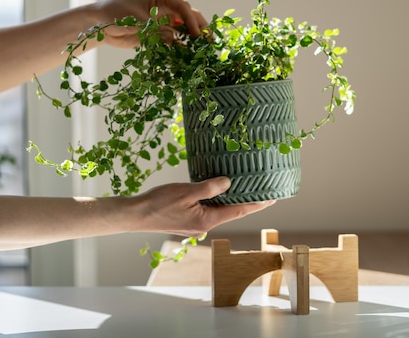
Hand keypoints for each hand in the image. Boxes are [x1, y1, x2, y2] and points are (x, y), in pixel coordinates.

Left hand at [93, 0, 207, 47]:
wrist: (98, 25)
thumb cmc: (113, 15)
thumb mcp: (135, 21)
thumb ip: (155, 30)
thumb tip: (175, 39)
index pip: (182, 6)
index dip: (191, 20)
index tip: (196, 34)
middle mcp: (166, 5)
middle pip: (189, 14)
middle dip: (200, 27)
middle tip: (209, 41)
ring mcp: (164, 19)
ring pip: (184, 27)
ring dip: (194, 37)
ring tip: (205, 49)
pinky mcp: (160, 31)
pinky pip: (175, 38)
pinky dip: (182, 46)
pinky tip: (190, 55)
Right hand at [133, 177, 275, 237]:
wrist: (136, 215)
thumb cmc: (159, 202)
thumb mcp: (187, 191)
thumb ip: (210, 187)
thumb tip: (229, 183)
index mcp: (207, 220)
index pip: (239, 210)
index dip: (257, 204)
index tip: (273, 198)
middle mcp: (204, 226)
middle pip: (231, 212)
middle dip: (247, 202)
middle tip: (263, 191)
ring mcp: (196, 226)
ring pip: (219, 211)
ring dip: (231, 201)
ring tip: (245, 189)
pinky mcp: (188, 222)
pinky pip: (208, 211)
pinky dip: (216, 202)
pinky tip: (219, 193)